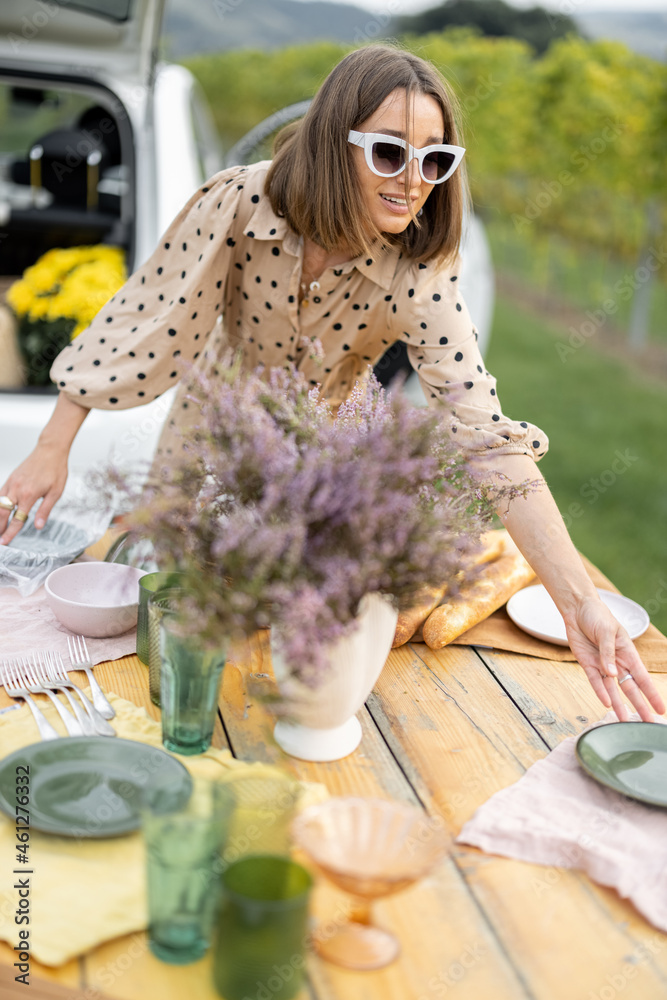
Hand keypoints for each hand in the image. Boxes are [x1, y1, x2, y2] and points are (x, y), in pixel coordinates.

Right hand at [0, 445, 67, 545]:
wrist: (50, 450)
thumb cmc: (55, 470)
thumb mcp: (56, 492)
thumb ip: (45, 510)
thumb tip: (38, 526)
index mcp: (29, 495)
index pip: (17, 519)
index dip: (10, 533)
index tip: (5, 542)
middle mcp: (17, 489)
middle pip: (2, 513)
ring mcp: (11, 483)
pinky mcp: (10, 478)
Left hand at [564, 595, 664, 721]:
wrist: (577, 609)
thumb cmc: (597, 615)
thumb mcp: (606, 630)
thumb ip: (608, 653)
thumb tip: (612, 674)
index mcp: (628, 653)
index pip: (642, 677)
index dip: (651, 694)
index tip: (661, 710)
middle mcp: (618, 662)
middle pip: (630, 688)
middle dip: (640, 705)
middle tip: (647, 723)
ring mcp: (603, 665)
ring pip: (613, 690)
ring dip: (619, 705)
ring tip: (624, 721)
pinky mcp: (588, 664)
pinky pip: (595, 682)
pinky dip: (600, 692)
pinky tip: (606, 704)